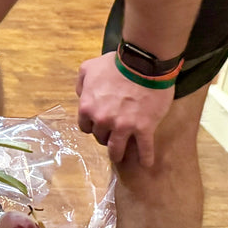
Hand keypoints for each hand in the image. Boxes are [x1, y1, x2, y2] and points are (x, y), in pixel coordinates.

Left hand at [75, 51, 173, 167]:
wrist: (142, 63)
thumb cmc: (116, 64)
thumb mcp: (88, 68)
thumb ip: (81, 84)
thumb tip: (81, 96)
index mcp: (87, 107)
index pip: (85, 127)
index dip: (93, 126)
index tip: (99, 126)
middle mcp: (102, 120)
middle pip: (101, 137)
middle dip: (105, 136)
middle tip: (112, 135)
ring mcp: (123, 126)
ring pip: (117, 149)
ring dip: (118, 154)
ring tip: (122, 156)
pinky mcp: (143, 128)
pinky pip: (144, 148)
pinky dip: (145, 157)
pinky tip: (146, 163)